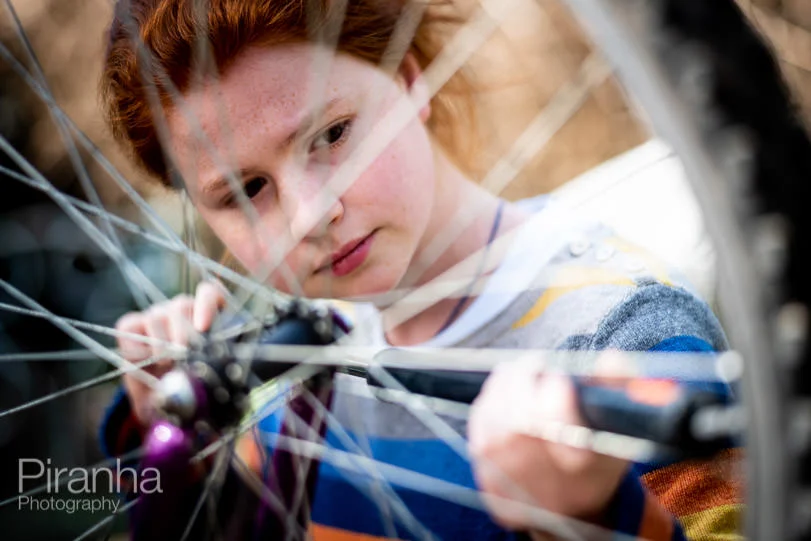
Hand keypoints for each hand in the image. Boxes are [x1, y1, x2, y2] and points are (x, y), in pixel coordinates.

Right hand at [116, 281, 225, 424]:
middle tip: (183, 356)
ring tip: (167, 364)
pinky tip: (143, 361)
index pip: (211, 293)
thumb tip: (204, 373)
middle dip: (182, 333)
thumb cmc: (196, 389)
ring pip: (157, 315)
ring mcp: (157, 316)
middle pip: (182, 304)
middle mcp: (185, 311)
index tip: (202, 327)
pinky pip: (129, 325)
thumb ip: (214, 371)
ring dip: (160, 344)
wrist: (164, 403)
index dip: (206, 304)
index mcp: (213, 317)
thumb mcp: (212, 383)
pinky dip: (134, 345)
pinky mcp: (132, 327)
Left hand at [467, 358, 627, 531]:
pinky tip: (505, 395)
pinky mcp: (483, 466)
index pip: (555, 393)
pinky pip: (479, 415)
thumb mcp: (621, 434)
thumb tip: (613, 358)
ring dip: (509, 379)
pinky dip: (492, 398)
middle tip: (540, 366)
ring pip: (495, 396)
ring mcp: (502, 463)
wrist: (569, 516)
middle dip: (530, 370)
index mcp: (574, 450)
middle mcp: (532, 456)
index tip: (563, 378)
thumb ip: (619, 391)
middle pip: (518, 389)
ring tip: (523, 376)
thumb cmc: (597, 469)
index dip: (558, 379)